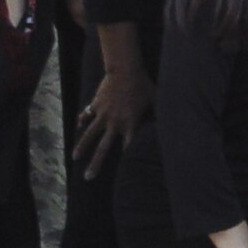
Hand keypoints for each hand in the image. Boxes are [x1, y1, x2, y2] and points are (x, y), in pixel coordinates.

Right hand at [74, 63, 153, 180]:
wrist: (125, 70)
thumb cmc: (143, 85)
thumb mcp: (155, 99)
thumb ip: (159, 112)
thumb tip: (173, 120)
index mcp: (130, 124)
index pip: (129, 146)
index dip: (128, 157)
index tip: (125, 172)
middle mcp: (114, 123)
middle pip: (103, 148)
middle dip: (96, 164)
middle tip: (88, 178)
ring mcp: (103, 114)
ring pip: (89, 134)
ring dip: (82, 147)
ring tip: (74, 158)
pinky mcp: (96, 104)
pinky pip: (87, 115)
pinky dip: (82, 120)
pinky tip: (77, 127)